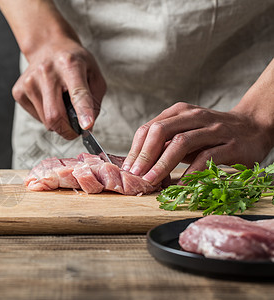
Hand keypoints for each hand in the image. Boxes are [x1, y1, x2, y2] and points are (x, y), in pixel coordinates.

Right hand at [12, 39, 105, 138]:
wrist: (48, 47)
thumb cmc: (74, 63)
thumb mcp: (94, 75)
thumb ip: (94, 101)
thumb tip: (86, 127)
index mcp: (70, 65)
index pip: (77, 93)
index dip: (83, 112)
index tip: (86, 126)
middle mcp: (46, 71)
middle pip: (55, 115)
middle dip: (68, 131)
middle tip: (76, 131)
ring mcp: (29, 82)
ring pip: (46, 121)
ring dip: (58, 122)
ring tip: (61, 103)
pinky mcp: (18, 91)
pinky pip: (37, 117)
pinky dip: (46, 116)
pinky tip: (49, 100)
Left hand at [122, 102, 273, 185]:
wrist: (253, 127)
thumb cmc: (210, 135)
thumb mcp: (184, 134)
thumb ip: (163, 145)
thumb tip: (137, 165)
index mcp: (179, 112)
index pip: (149, 128)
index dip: (136, 150)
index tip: (127, 169)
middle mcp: (194, 117)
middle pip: (161, 132)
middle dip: (145, 155)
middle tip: (136, 176)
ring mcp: (213, 129)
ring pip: (181, 143)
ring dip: (163, 164)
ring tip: (151, 181)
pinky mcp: (230, 145)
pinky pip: (206, 158)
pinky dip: (191, 173)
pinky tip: (180, 185)